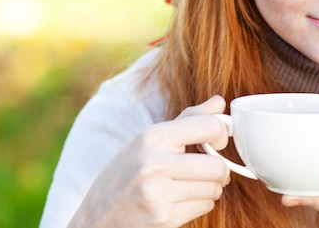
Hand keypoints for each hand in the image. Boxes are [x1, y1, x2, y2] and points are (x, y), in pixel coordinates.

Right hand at [68, 96, 229, 227]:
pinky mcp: (163, 217)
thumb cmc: (126, 174)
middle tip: (211, 171)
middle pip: (217, 166)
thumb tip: (219, 102)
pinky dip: (200, 204)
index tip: (217, 141)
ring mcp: (158, 192)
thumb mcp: (148, 140)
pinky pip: (204, 207)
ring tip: (191, 185)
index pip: (207, 126)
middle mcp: (154, 163)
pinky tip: (181, 200)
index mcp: (152, 136)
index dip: (221, 133)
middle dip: (220, 170)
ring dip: (210, 189)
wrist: (97, 216)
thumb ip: (188, 119)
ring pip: (213, 189)